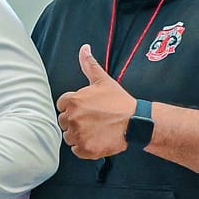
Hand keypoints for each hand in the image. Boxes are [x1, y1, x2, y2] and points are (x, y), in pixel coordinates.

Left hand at [57, 44, 136, 158]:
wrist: (135, 122)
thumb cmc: (120, 102)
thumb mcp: (103, 81)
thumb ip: (89, 65)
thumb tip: (84, 49)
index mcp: (73, 101)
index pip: (62, 105)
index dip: (74, 106)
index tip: (86, 108)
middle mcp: (72, 118)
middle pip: (63, 121)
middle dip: (75, 120)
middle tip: (92, 119)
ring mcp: (77, 135)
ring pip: (68, 136)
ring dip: (78, 134)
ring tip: (95, 129)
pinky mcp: (84, 149)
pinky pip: (75, 149)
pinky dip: (83, 146)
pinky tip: (95, 138)